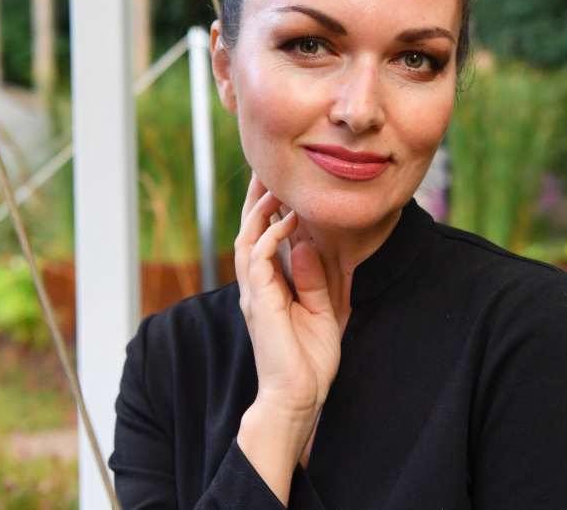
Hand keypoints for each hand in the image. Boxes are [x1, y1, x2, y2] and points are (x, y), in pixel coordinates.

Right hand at [234, 174, 340, 499]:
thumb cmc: (308, 362)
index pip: (261, 239)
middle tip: (266, 170)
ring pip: (247, 238)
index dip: (267, 211)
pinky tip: (287, 219)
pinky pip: (258, 259)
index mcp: (268, 288)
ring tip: (275, 185)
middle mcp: (256, 287)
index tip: (279, 184)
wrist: (297, 397)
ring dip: (260, 210)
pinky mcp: (259, 302)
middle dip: (256, 200)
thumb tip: (306, 247)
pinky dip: (270, 236)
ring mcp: (255, 293)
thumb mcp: (319, 311)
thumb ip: (311, 280)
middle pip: (248, 231)